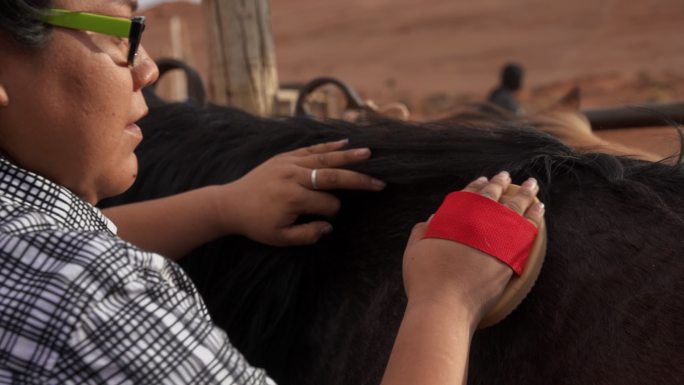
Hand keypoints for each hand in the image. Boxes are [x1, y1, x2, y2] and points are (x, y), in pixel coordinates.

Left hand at [215, 139, 385, 245]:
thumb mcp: (280, 239)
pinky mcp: (285, 157)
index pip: (326, 203)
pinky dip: (328, 145)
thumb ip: (307, 234)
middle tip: (379, 182)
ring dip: (348, 156)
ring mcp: (288, 164)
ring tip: (369, 154)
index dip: (333, 212)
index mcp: (291, 198)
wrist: (230, 204)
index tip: (329, 219)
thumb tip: (330, 225)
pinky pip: (310, 149)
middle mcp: (292, 177)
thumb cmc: (256, 224)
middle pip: (332, 176)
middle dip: (357, 180)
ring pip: (324, 158)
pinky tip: (346, 142)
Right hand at [401, 171, 544, 324]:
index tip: (484, 179)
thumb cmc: (425, 280)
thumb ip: (421, 231)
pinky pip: (528, 231)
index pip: (470, 195)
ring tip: (532, 186)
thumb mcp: (414, 250)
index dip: (477, 186)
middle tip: (507, 176)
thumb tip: (431, 219)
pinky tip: (538, 211)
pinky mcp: (512, 258)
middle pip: (494, 197)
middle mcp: (478, 224)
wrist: (444, 306)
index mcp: (455, 218)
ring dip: (525, 195)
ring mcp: (498, 240)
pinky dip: (534, 218)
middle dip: (502, 184)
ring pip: (515, 209)